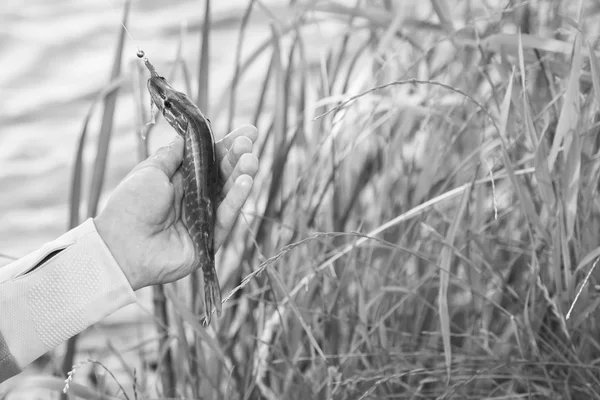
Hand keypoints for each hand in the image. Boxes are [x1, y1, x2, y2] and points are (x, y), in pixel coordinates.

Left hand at [94, 125, 258, 290]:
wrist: (121, 245)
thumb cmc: (131, 205)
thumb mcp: (150, 171)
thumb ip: (172, 155)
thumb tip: (186, 137)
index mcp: (179, 181)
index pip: (209, 160)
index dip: (227, 146)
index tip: (247, 131)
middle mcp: (194, 198)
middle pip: (222, 175)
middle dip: (237, 157)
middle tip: (249, 141)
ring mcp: (203, 218)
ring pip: (228, 194)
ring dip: (241, 175)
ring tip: (251, 160)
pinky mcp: (209, 239)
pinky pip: (226, 217)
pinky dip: (237, 199)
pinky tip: (246, 182)